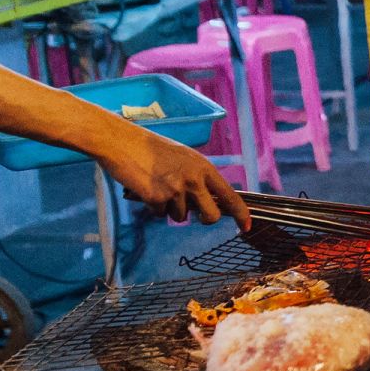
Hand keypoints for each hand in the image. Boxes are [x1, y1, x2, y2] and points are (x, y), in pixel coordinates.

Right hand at [97, 120, 249, 226]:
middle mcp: (194, 180)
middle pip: (211, 216)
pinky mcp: (157, 198)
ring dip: (170, 208)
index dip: (241, 214)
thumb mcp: (183, 158)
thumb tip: (206, 202)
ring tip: (158, 187)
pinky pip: (160, 214)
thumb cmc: (151, 150)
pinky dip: (152, 206)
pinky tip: (145, 188)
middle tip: (195, 214)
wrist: (122, 142)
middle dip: (204, 219)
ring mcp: (176, 190)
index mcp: (204, 168)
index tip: (247, 227)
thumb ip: (197, 178)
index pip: (230, 195)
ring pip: (181, 216)